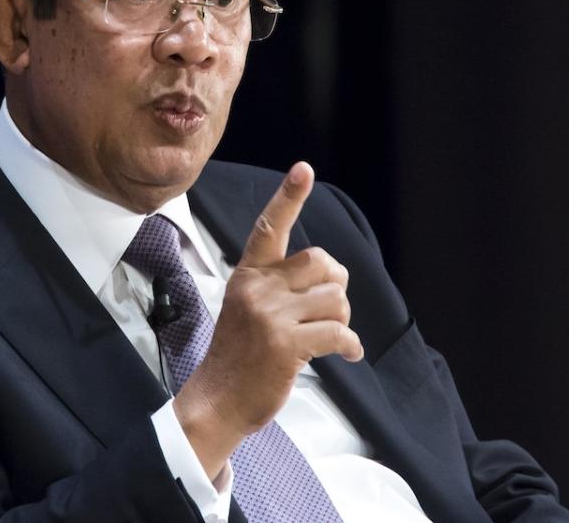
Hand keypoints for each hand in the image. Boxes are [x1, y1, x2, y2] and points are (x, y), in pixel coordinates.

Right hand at [173, 162, 362, 476]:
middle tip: (329, 309)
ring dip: (342, 320)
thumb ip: (279, 286)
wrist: (218, 400)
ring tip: (329, 337)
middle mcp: (258, 289)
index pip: (269, 228)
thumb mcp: (248, 307)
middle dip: (336, 285)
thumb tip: (330, 277)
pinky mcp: (286, 345)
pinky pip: (339, 333)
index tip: (304, 169)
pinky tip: (346, 354)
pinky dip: (350, 346)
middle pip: (323, 263)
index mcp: (248, 275)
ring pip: (336, 299)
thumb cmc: (239, 355)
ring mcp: (271, 316)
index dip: (288, 197)